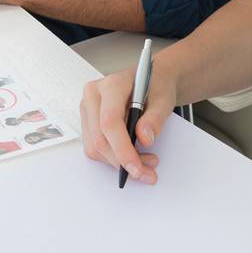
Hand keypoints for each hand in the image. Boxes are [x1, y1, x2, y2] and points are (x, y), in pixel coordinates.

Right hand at [79, 63, 176, 184]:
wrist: (153, 80)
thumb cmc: (157, 86)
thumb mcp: (164, 99)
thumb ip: (155, 118)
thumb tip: (144, 138)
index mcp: (111, 85)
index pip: (109, 122)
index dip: (122, 149)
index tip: (137, 168)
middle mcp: (93, 95)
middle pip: (99, 139)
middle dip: (123, 161)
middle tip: (148, 172)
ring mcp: (88, 109)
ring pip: (94, 147)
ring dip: (118, 162)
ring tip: (145, 163)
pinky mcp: (89, 122)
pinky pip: (95, 148)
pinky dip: (114, 157)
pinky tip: (132, 155)